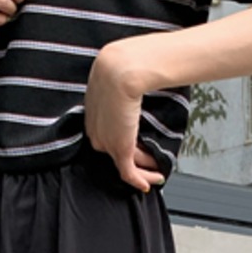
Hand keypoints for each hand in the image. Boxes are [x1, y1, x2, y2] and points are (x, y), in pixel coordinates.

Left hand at [84, 43, 164, 192]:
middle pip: (116, 154)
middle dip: (138, 160)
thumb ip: (121, 91)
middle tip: (153, 163)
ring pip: (127, 164)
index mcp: (93, 116)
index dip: (126, 145)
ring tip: (158, 170)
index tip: (139, 150)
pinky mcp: (119, 149)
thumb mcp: (117, 81)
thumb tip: (132, 93)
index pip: (108, 138)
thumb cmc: (121, 69)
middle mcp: (96, 132)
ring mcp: (107, 143)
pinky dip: (141, 180)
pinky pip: (130, 173)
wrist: (120, 70)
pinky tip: (151, 183)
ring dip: (145, 168)